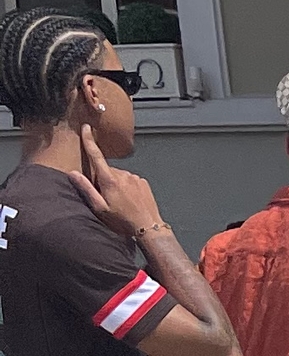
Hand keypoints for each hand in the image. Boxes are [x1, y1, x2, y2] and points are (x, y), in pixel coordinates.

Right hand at [71, 127, 165, 244]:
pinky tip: (129, 200)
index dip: (89, 141)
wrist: (148, 228)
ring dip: (116, 184)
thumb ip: (86, 189)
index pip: (96, 155)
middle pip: (106, 170)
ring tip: (120, 202)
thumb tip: (72, 173)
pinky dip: (127, 187)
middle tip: (107, 198)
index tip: (86, 128)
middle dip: (103, 180)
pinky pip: (130, 180)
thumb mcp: (100, 208)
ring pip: (119, 176)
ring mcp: (135, 177)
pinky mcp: (143, 182)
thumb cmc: (123, 221)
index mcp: (110, 180)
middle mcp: (123, 174)